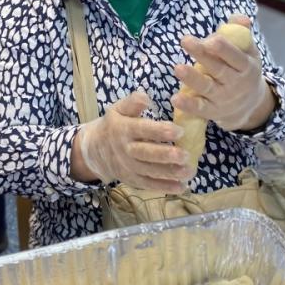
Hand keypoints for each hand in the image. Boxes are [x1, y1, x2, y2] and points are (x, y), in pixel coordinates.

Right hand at [78, 91, 192, 192]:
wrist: (94, 150)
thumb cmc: (113, 125)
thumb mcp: (118, 109)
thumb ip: (133, 102)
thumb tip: (147, 97)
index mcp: (123, 129)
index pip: (142, 130)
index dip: (160, 131)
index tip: (180, 131)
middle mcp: (125, 150)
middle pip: (146, 154)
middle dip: (166, 155)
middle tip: (186, 155)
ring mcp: (128, 167)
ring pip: (150, 171)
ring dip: (170, 173)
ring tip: (189, 171)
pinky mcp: (132, 180)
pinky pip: (149, 185)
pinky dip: (165, 187)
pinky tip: (181, 186)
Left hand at [171, 15, 270, 131]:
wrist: (251, 106)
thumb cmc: (243, 70)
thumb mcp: (248, 52)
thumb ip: (241, 33)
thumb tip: (238, 18)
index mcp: (246, 66)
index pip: (236, 57)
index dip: (224, 49)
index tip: (210, 40)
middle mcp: (236, 83)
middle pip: (218, 69)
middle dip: (202, 55)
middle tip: (186, 40)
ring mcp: (223, 98)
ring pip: (207, 87)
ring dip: (192, 78)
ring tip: (178, 68)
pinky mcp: (212, 111)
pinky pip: (200, 108)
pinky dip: (188, 105)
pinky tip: (175, 98)